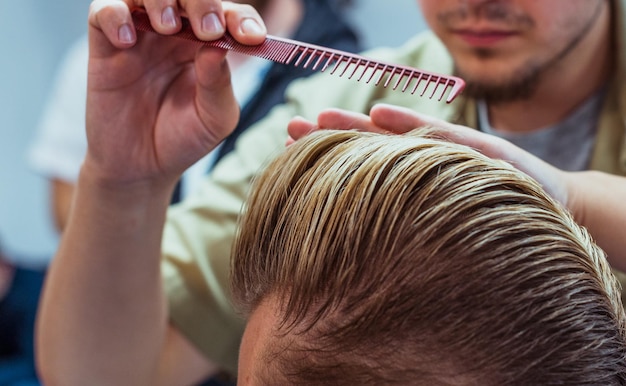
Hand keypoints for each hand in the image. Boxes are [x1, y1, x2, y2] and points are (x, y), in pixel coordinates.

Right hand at [84, 0, 266, 188]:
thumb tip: (218, 45)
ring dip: (161, 0)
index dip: (241, 18)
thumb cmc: (183, 140)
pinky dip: (115, 15)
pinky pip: (103, 10)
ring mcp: (141, 36)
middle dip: (203, 2)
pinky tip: (127, 41)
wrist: (141, 168)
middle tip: (208, 29)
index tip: (251, 37)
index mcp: (209, 47)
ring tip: (168, 28)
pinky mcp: (106, 46)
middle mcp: (177, 34)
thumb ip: (218, 83)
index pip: (229, 15)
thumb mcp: (214, 118)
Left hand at [287, 103, 568, 206]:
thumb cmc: (488, 229)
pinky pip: (443, 138)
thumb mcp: (439, 233)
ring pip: (398, 139)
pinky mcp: (482, 154)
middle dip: (331, 138)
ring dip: (359, 127)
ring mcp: (453, 158)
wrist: (552, 217)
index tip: (287, 154)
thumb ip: (402, 234)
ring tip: (322, 116)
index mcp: (412, 189)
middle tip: (291, 128)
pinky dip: (412, 128)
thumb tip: (346, 266)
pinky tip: (382, 116)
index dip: (326, 160)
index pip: (363, 169)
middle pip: (371, 149)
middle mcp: (427, 169)